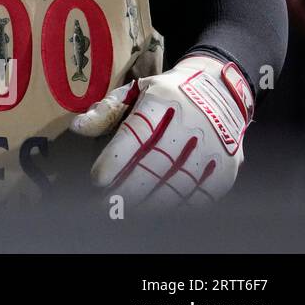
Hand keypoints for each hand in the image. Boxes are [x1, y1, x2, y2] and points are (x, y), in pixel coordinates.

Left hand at [71, 54, 253, 208]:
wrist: (219, 92)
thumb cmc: (165, 96)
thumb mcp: (134, 92)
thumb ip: (105, 112)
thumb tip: (77, 128)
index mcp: (163, 100)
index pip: (136, 133)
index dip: (116, 159)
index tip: (97, 179)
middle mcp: (192, 122)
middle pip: (157, 163)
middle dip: (129, 188)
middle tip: (107, 204)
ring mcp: (213, 145)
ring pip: (178, 182)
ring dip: (151, 202)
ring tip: (126, 212)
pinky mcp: (226, 166)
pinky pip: (202, 193)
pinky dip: (178, 205)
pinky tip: (157, 211)